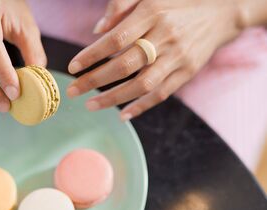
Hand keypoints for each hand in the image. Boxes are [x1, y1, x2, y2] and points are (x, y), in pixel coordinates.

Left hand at [67, 0, 243, 119]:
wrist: (221, 11)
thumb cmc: (177, 2)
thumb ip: (122, 5)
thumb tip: (97, 30)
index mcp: (152, 13)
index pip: (115, 39)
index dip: (92, 55)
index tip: (72, 67)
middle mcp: (165, 37)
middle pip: (125, 65)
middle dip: (95, 81)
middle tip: (73, 91)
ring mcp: (178, 57)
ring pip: (142, 84)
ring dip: (113, 98)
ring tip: (90, 105)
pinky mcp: (187, 72)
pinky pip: (162, 94)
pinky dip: (141, 106)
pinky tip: (122, 114)